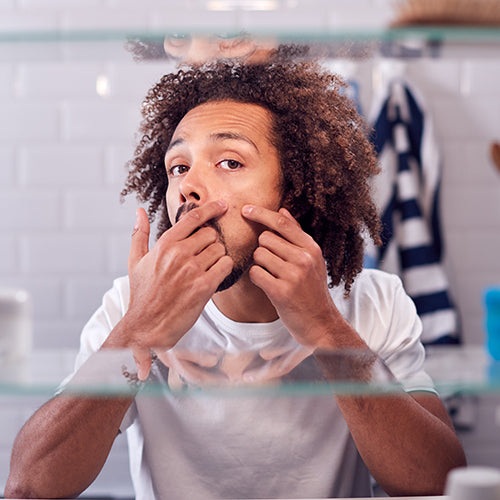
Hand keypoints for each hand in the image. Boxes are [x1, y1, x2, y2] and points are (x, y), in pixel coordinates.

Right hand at [122, 201, 233, 378]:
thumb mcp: (136, 261)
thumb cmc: (142, 294)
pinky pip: (225, 265)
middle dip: (211, 243)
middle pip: (211, 234)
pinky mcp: (204, 286)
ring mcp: (192, 270)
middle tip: (204, 256)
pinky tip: (214, 276)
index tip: (222, 205)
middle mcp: (179, 254)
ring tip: (206, 269)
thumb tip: (139, 211)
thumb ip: (139, 234)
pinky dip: (223, 269)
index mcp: (164, 244)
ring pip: (220, 249)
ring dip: (217, 257)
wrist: (147, 326)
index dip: (211, 208)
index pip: (193, 217)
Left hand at [242, 205, 339, 348]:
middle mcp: (304, 259)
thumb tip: (282, 209)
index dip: (261, 213)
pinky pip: (255, 273)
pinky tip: (268, 285)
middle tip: (272, 264)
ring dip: (260, 264)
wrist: (319, 322)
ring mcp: (294, 275)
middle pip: (265, 238)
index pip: (282, 222)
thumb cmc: (311, 289)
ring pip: (258, 255)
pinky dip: (257, 278)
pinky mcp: (281, 292)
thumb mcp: (312, 259)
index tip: (245, 209)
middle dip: (262, 249)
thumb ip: (296, 234)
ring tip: (273, 276)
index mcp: (312, 248)